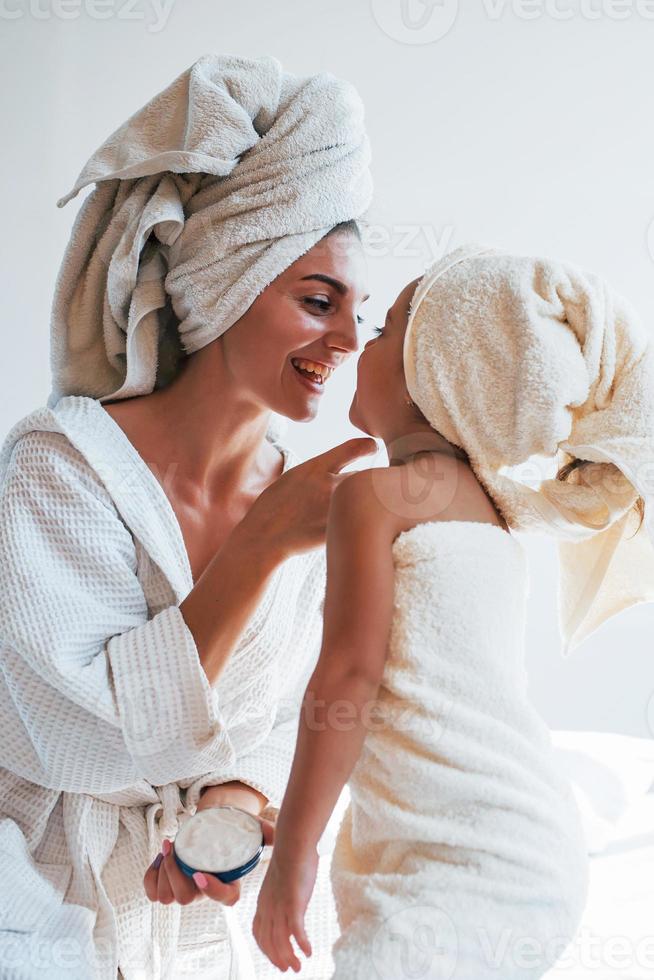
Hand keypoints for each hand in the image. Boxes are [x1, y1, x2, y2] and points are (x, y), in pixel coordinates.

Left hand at [143, 812, 275, 906]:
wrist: (214, 825)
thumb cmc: (233, 828)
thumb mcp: (253, 828)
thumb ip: (266, 832)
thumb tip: (273, 833)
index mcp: (230, 883)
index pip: (224, 897)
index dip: (211, 889)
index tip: (199, 872)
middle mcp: (207, 891)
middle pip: (185, 898)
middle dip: (174, 874)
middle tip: (174, 847)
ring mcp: (187, 891)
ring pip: (167, 897)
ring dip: (162, 872)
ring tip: (169, 848)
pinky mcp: (170, 886)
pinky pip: (153, 893)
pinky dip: (151, 876)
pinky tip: (160, 857)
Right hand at [243, 437, 377, 558]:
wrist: (262, 538)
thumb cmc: (273, 510)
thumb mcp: (293, 478)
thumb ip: (318, 471)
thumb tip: (334, 470)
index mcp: (316, 467)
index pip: (354, 447)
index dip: (366, 446)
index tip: (372, 447)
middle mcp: (330, 484)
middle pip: (363, 477)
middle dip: (363, 483)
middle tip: (360, 494)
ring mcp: (335, 507)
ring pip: (362, 500)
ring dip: (362, 504)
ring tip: (353, 514)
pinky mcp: (339, 530)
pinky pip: (359, 523)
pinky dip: (359, 525)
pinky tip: (352, 531)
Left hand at [252, 848, 318, 972]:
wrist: (294, 843)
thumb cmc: (292, 856)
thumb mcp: (281, 878)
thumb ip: (283, 891)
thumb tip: (291, 893)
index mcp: (263, 901)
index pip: (259, 933)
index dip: (266, 948)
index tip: (275, 957)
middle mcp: (268, 908)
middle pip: (268, 942)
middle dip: (277, 958)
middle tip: (288, 969)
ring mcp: (280, 907)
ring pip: (281, 941)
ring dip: (289, 957)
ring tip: (298, 967)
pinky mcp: (294, 904)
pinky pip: (296, 932)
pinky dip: (301, 945)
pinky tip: (309, 952)